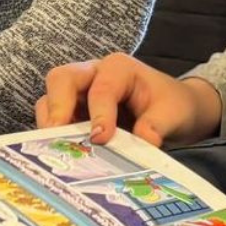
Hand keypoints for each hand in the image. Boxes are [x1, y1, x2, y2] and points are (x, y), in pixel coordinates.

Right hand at [36, 53, 222, 147]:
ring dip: (51, 126)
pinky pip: (54, 121)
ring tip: (57, 151)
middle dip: (58, 108)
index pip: (101, 88)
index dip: (99, 113)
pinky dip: (54, 137)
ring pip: (50, 100)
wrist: (174, 111)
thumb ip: (158, 125)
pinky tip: (62, 156)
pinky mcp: (73, 114)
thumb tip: (144, 142)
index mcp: (119, 68)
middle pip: (61, 79)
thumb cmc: (173, 105)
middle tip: (58, 137)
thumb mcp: (174, 114)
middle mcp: (93, 74)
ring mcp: (79, 94)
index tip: (101, 138)